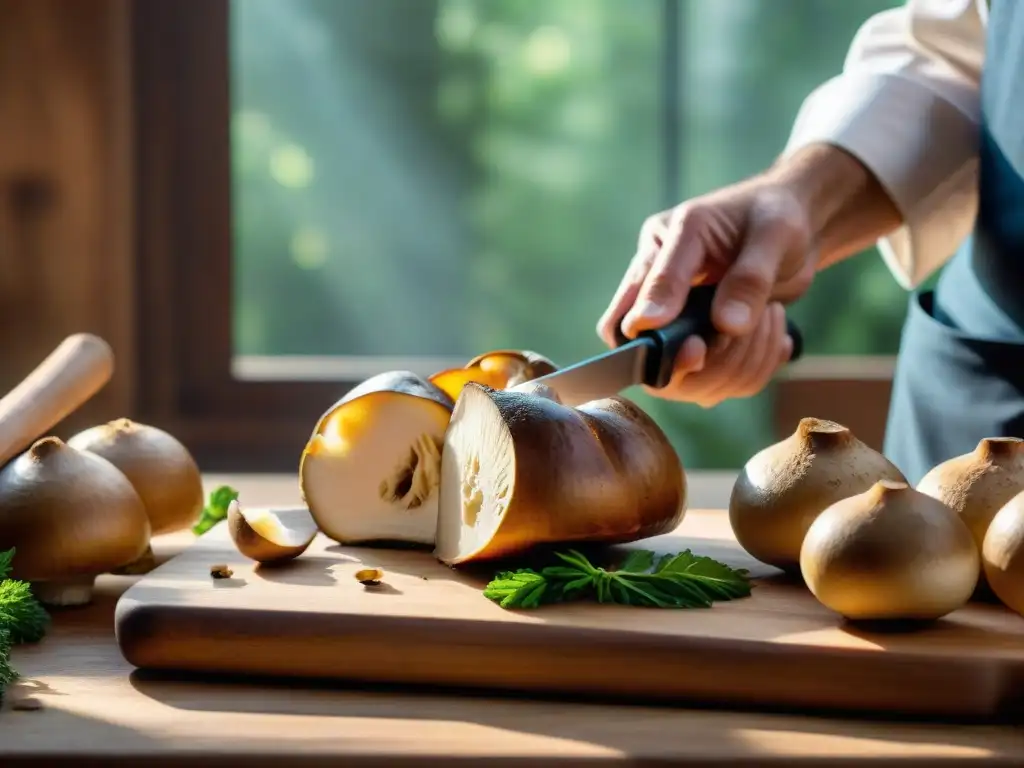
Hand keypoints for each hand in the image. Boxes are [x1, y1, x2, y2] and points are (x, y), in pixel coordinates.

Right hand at [596, 178, 818, 403]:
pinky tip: (774, 334)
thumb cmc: (777, 215)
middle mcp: (660, 287)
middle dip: (705, 361)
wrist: (797, 226)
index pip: (630, 308)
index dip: (653, 339)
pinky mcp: (705, 345)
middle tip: (744, 332)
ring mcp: (680, 322)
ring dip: (738, 364)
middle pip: (650, 356)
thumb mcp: (773, 234)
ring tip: (771, 317)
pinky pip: (719, 385)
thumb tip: (725, 325)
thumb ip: (748, 278)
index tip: (694, 349)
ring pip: (687, 381)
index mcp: (664, 246)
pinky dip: (753, 370)